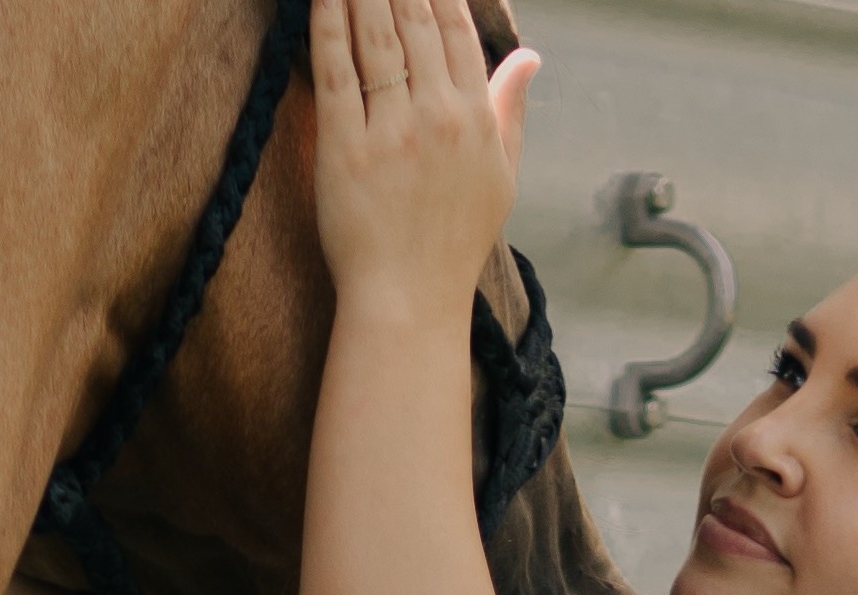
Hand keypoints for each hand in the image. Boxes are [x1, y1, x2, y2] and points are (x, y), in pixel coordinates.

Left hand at [310, 0, 534, 324]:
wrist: (410, 304)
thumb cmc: (453, 245)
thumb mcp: (501, 177)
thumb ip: (511, 110)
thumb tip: (530, 57)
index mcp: (475, 116)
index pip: (455, 25)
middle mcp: (437, 116)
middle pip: (414, 18)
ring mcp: (391, 132)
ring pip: (375, 36)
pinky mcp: (345, 151)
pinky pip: (335, 72)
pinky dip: (327, 26)